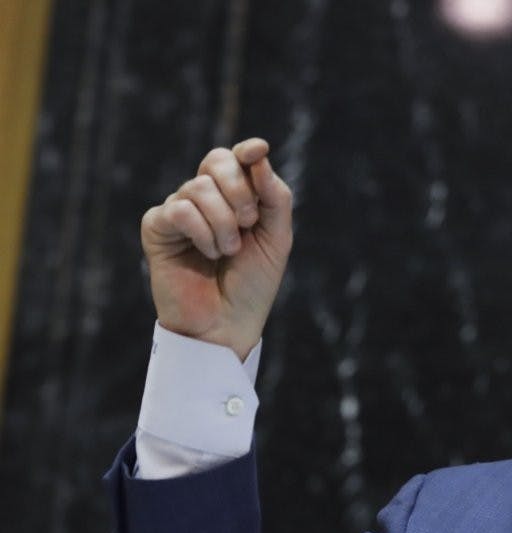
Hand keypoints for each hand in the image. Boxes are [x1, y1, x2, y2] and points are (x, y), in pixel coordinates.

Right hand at [140, 138, 292, 358]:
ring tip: (228, 252)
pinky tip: (209, 254)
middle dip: (239, 189)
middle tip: (248, 223)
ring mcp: (179, 211)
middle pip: (216, 161)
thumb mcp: (276, 238)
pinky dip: (202, 231)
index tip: (258, 150)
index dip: (246, 151)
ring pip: (199, 187)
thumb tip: (258, 155)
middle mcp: (205, 199)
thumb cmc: (253, 284)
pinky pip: (180, 209)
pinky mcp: (157, 228)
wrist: (228, 324)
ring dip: (223, 222)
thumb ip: (274, 197)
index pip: (235, 159)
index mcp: (234, 198)